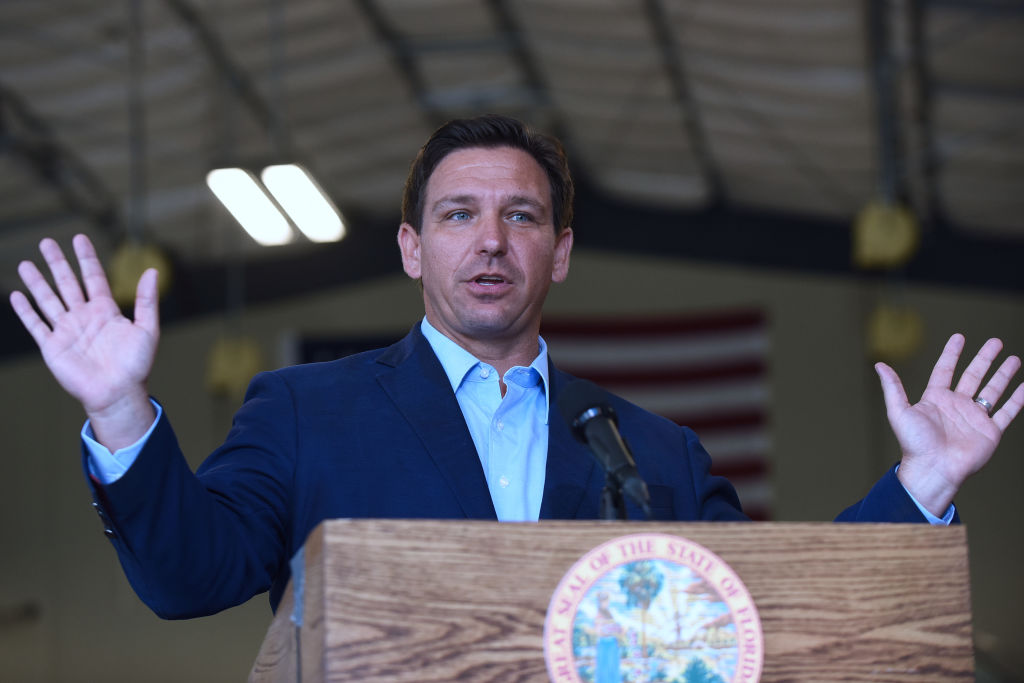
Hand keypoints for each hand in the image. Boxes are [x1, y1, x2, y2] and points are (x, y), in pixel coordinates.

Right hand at [9, 234, 158, 448]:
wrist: (118, 393)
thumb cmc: (136, 365)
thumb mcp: (147, 329)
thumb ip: (147, 300)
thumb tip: (153, 270)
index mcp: (106, 311)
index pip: (93, 277)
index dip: (86, 258)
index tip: (79, 238)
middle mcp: (84, 317)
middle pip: (67, 284)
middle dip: (57, 263)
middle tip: (46, 241)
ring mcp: (67, 331)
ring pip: (48, 300)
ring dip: (37, 282)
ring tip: (26, 264)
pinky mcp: (53, 347)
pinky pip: (36, 325)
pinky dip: (26, 311)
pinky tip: (17, 296)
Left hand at [876, 333, 1023, 515]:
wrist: (934, 469)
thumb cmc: (914, 444)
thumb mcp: (899, 411)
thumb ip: (893, 387)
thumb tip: (879, 364)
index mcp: (936, 399)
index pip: (945, 370)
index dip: (952, 354)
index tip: (959, 337)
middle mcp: (957, 406)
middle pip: (973, 375)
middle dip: (985, 358)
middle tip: (996, 341)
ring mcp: (974, 418)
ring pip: (992, 390)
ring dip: (1003, 374)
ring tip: (1014, 358)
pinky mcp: (990, 431)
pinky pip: (1007, 411)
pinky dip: (1018, 399)